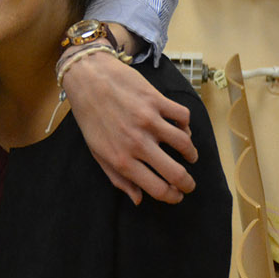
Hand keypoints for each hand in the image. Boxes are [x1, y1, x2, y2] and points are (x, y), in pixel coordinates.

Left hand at [61, 48, 196, 204]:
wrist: (87, 78)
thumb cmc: (90, 117)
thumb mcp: (97, 152)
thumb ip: (117, 178)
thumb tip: (138, 199)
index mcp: (121, 160)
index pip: (157, 188)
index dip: (172, 196)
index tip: (177, 195)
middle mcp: (137, 143)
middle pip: (175, 173)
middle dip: (187, 183)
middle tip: (189, 184)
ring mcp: (148, 120)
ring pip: (185, 144)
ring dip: (191, 153)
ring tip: (189, 155)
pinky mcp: (156, 100)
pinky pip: (183, 117)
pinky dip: (186, 125)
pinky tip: (182, 129)